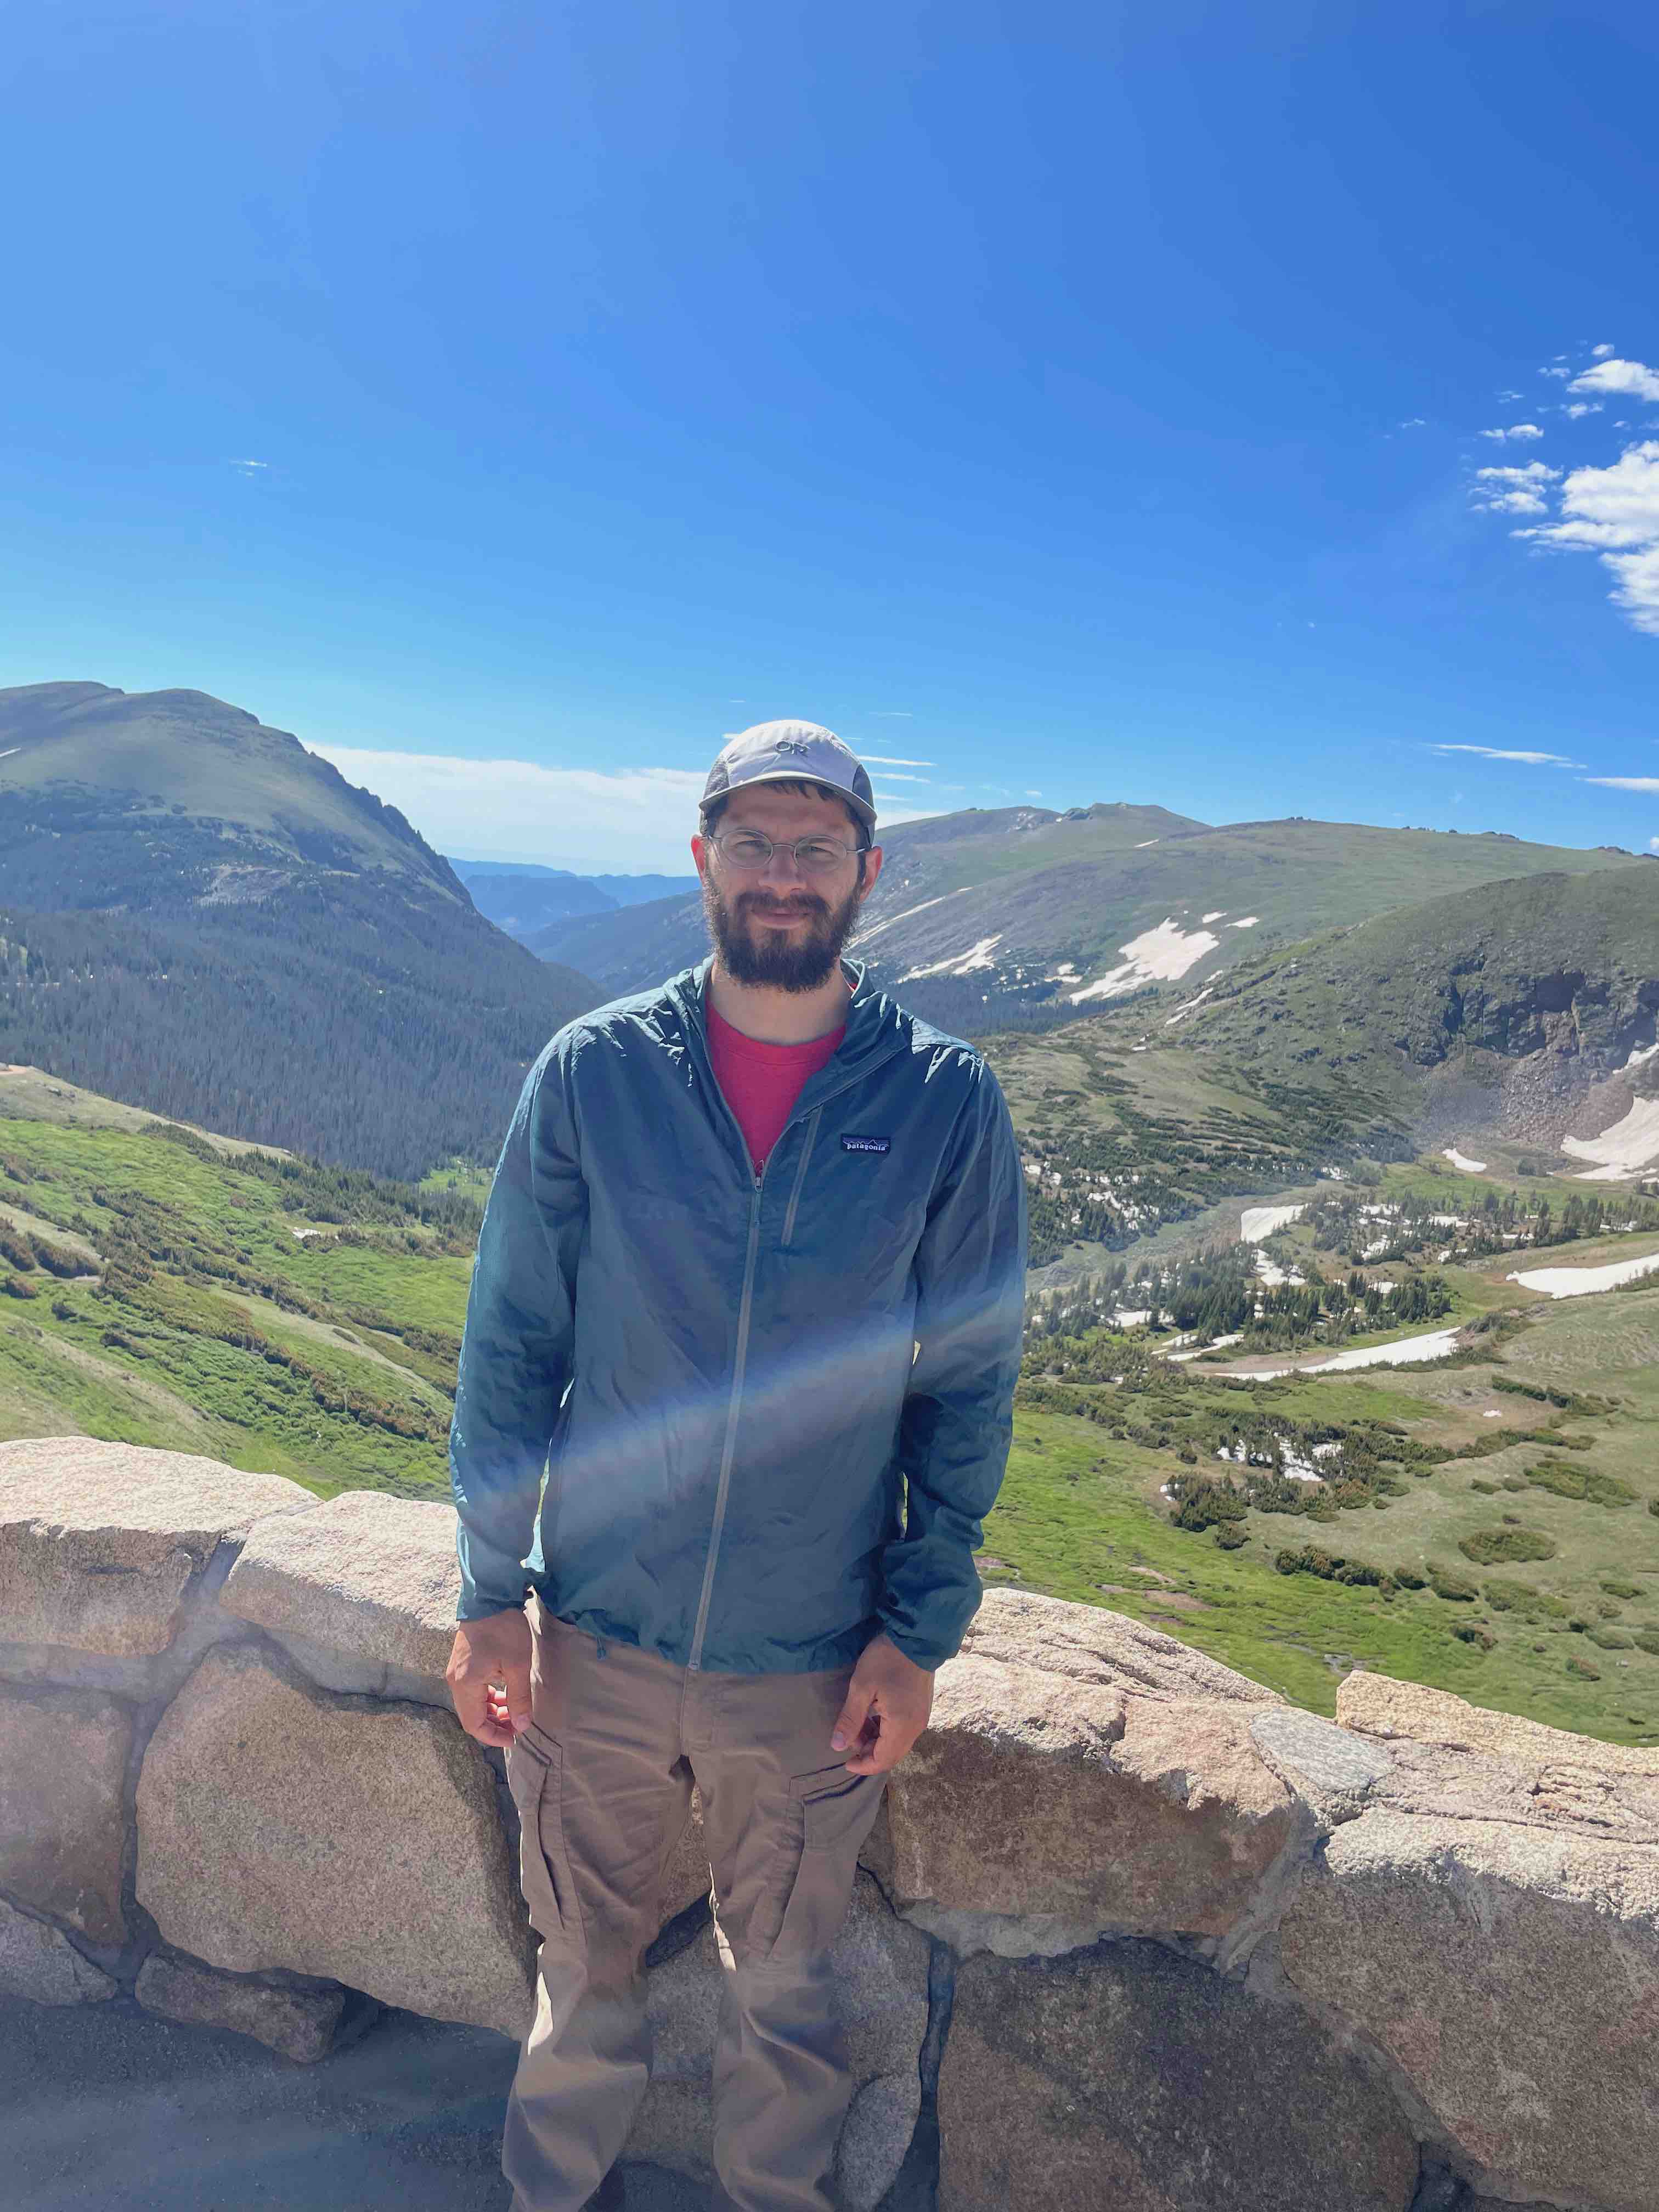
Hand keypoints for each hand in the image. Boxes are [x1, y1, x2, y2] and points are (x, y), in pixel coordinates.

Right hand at [446, 1607, 531, 1747]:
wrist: (490, 1596)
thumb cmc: (504, 1629)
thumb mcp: (518, 1664)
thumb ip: (519, 1698)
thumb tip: (522, 1725)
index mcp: (466, 1684)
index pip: (474, 1725)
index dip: (493, 1737)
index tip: (515, 1737)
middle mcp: (455, 1681)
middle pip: (471, 1717)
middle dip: (494, 1725)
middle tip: (518, 1724)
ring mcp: (456, 1672)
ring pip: (471, 1705)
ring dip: (491, 1712)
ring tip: (514, 1710)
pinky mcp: (461, 1664)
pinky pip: (471, 1691)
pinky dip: (487, 1698)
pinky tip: (504, 1695)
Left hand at [830, 1633, 934, 1776]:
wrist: (916, 1636)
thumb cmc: (886, 1660)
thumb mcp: (861, 1687)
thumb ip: (850, 1719)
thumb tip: (837, 1746)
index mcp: (902, 1725)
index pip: (882, 1760)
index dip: (862, 1765)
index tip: (844, 1760)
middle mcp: (916, 1727)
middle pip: (891, 1755)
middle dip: (868, 1752)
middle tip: (849, 1737)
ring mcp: (921, 1718)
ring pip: (897, 1744)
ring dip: (876, 1741)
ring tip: (858, 1724)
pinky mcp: (921, 1709)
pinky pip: (903, 1731)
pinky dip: (887, 1732)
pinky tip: (873, 1717)